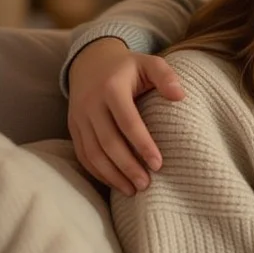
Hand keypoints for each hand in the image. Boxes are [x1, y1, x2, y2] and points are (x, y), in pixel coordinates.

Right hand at [67, 37, 184, 195]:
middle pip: (108, 142)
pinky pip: (83, 154)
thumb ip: (166, 76)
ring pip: (93, 152)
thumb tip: (180, 96)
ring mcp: (79, 117)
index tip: (158, 164)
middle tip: (146, 185)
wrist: (90, 61)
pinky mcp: (73, 127)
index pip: (128, 122)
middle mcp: (91, 103)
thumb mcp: (149, 63)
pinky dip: (97, 172)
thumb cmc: (128, 67)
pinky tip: (114, 182)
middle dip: (127, 167)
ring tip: (132, 190)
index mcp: (112, 88)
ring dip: (112, 175)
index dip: (143, 145)